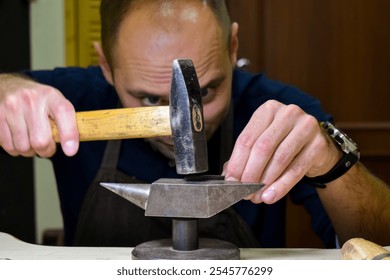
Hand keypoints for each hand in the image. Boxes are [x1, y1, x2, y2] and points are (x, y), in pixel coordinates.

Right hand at [0, 74, 78, 156]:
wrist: (10, 86)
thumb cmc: (39, 101)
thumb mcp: (56, 103)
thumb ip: (66, 121)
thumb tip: (71, 147)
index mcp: (51, 96)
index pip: (64, 113)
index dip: (69, 134)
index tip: (71, 151)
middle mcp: (30, 99)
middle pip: (40, 141)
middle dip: (46, 150)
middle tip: (47, 147)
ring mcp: (11, 107)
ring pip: (23, 147)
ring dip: (30, 151)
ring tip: (32, 140)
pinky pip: (9, 146)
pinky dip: (16, 149)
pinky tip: (20, 138)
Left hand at [223, 100, 340, 203]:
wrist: (317, 148)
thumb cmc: (284, 143)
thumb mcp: (263, 142)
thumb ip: (245, 156)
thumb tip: (228, 177)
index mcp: (268, 110)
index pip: (247, 138)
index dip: (237, 162)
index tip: (231, 181)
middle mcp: (287, 113)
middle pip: (262, 147)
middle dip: (250, 173)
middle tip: (244, 192)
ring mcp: (306, 126)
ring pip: (279, 158)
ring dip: (265, 182)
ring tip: (256, 197)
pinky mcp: (318, 144)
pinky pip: (296, 169)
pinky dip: (281, 186)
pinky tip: (271, 196)